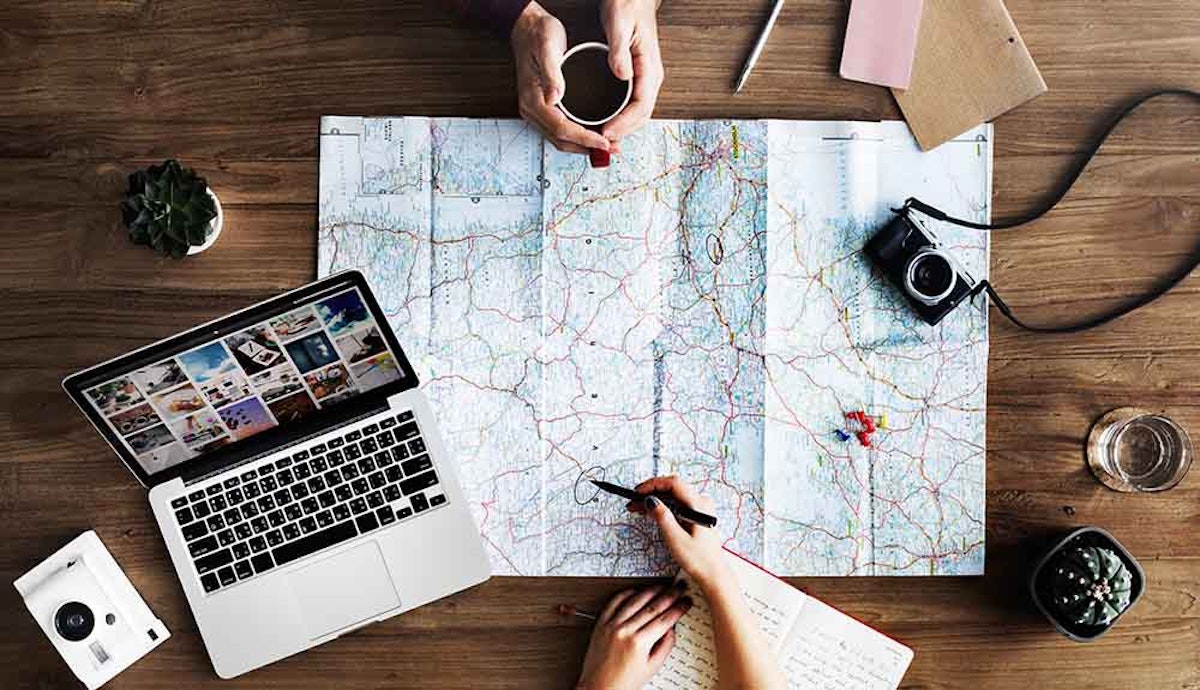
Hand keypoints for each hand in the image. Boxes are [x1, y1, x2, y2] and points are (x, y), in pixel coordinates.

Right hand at [511, 2, 611, 154]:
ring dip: (583, 145)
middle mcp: (532, 109)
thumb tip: (555, 98)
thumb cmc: (537, 34)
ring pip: (561, 139)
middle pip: (561, 140)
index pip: (561, 128)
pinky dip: (578, 137)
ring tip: (607, 146)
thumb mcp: (547, 48)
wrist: (526, 27)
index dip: (584, 138)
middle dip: (587, 147)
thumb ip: (552, 74)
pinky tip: (593, 134)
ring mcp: (536, 110)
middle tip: (612, 148)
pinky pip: (560, 130)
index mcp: (533, 99)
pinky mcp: (543, 107)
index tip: (604, 142)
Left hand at [576, 584, 692, 689]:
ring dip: (651, 590)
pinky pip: (615, 602)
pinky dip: (627, 593)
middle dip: (670, 595)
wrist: (599, 688)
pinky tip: (636, 591)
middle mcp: (624, 631)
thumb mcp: (652, 667)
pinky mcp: (601, 623)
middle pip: (653, 606)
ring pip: (635, 600)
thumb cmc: (623, 683)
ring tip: (662, 587)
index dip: (679, 608)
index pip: (665, 619)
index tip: (686, 602)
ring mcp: (611, 625)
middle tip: (679, 589)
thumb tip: (672, 628)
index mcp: (639, 643)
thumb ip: (665, 646)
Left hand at [598, 0, 663, 141]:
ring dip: (622, 128)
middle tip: (600, 143)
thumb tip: (622, 76)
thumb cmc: (628, 4)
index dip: (624, 124)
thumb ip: (619, 51)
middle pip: (642, 116)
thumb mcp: (619, 24)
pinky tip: (607, 121)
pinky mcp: (638, 76)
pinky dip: (621, 118)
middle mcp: (651, 76)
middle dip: (622, 132)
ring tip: (602, 138)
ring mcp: (646, 77)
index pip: (641, 106)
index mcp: (650, 67)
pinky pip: (633, 104)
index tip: (606, 133)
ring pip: (638, 113)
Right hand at [628, 476, 730, 592]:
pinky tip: (650, 512)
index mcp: (699, 505)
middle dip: (651, 492)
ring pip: (673, 497)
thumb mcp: (676, 539)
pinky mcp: (696, 516)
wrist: (713, 575)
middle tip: (633, 501)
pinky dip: (662, 507)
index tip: (637, 492)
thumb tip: (650, 500)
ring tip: (637, 507)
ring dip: (655, 500)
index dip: (653, 484)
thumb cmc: (699, 560)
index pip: (673, 483)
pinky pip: (677, 505)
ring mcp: (699, 509)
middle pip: (672, 489)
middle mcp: (701, 503)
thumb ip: (663, 517)